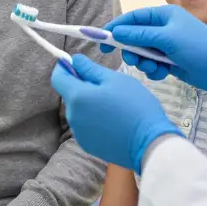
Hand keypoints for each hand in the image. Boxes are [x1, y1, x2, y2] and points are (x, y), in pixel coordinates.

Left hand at [50, 55, 180, 172]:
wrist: (149, 143)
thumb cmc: (135, 107)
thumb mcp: (115, 80)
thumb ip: (91, 68)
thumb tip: (75, 60)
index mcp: (77, 97)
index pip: (58, 78)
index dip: (65, 68)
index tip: (78, 65)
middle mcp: (73, 116)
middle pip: (70, 94)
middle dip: (82, 86)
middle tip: (107, 86)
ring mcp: (79, 133)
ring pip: (78, 110)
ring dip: (89, 103)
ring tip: (113, 105)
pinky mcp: (87, 145)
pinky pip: (85, 125)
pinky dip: (94, 120)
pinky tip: (113, 121)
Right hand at [99, 5, 206, 101]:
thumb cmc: (200, 49)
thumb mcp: (168, 39)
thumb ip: (140, 35)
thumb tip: (116, 32)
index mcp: (164, 15)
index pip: (133, 18)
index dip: (116, 27)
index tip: (101, 39)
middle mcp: (164, 27)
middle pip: (135, 36)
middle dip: (131, 48)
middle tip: (128, 60)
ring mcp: (168, 44)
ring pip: (142, 52)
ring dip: (143, 61)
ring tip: (152, 68)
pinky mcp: (171, 60)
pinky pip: (152, 63)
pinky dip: (154, 69)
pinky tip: (163, 73)